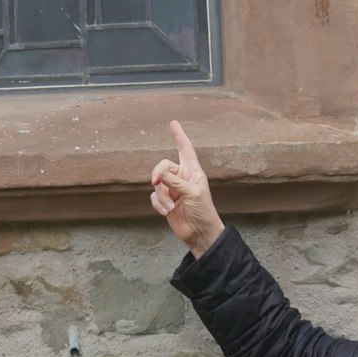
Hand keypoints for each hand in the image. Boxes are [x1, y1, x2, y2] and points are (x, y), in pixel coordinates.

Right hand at [150, 121, 222, 256]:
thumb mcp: (192, 193)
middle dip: (158, 174)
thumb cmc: (203, 211)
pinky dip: (159, 205)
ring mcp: (173, 190)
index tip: (173, 123)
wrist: (199, 232)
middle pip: (163, 166)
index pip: (185, 149)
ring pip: (157, 184)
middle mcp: (182, 178)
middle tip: (156, 182)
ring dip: (162, 197)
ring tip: (170, 207)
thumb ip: (175, 181)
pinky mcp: (165, 202)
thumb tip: (158, 174)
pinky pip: (154, 197)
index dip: (179, 136)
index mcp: (192, 171)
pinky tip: (167, 212)